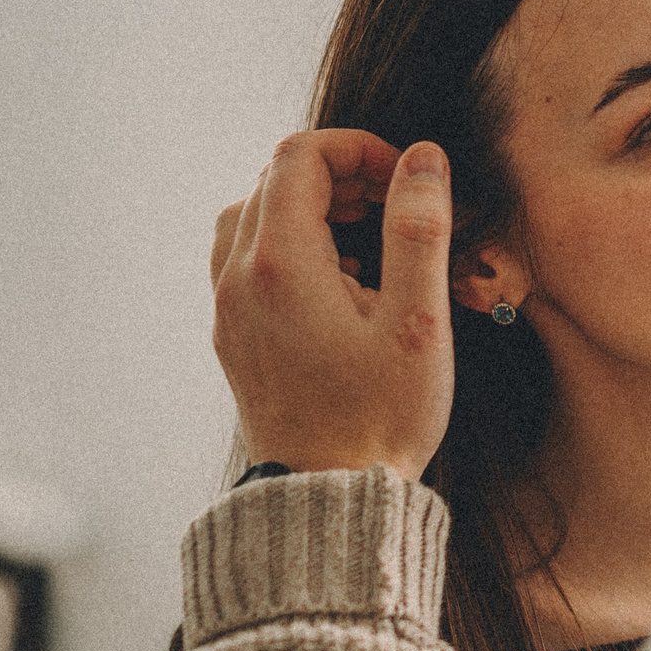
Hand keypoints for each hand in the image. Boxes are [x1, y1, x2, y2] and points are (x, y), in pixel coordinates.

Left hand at [210, 131, 455, 479]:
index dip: (358, 148)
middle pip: (274, 180)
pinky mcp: (234, 337)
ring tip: (370, 242)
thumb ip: (419, 228)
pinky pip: (249, 261)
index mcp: (279, 264)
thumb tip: (422, 159)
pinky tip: (342, 283)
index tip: (405, 178)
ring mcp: (228, 310)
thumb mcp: (418, 320)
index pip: (301, 156)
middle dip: (340, 175)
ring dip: (312, 209)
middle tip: (397, 206)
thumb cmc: (380, 419)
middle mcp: (238, 279)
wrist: (331, 501)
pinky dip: (292, 247)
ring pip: (255, 217)